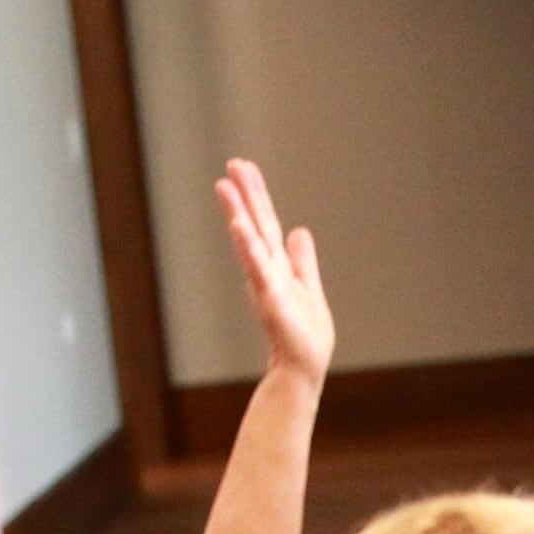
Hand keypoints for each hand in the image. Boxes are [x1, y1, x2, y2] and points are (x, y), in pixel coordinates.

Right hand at [214, 159, 334, 382]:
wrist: (302, 368)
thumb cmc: (303, 335)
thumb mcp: (308, 287)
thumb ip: (302, 260)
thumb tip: (300, 231)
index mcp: (277, 265)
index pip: (266, 223)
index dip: (256, 195)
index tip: (243, 166)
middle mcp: (267, 270)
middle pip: (255, 225)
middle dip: (244, 194)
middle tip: (231, 164)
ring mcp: (266, 284)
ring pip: (251, 243)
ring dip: (238, 215)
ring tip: (226, 188)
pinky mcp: (270, 300)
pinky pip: (258, 270)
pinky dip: (249, 248)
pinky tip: (240, 228)